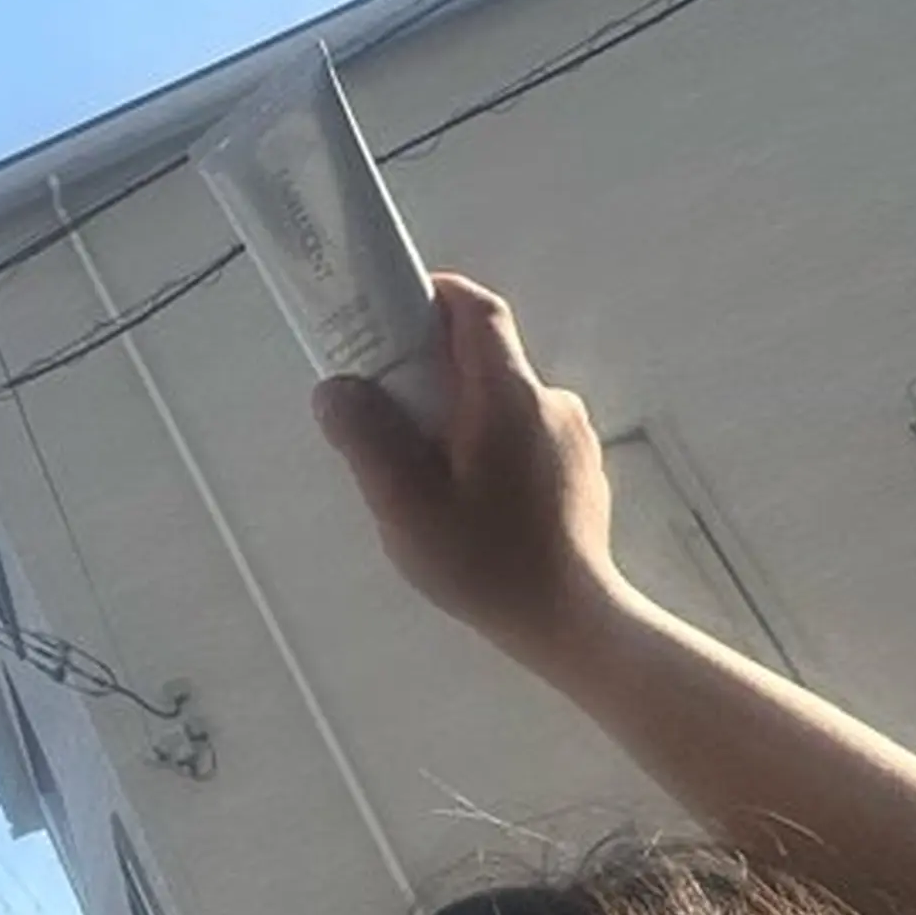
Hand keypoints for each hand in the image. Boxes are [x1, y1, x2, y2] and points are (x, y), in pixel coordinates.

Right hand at [313, 275, 625, 658]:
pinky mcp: (580, 470)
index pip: (477, 310)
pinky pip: (523, 436)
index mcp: (506, 395)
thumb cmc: (485, 563)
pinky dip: (489, 446)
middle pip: (484, 358)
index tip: (394, 303)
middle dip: (432, 369)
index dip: (436, 293)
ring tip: (425, 473)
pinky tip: (469, 502)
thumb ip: (366, 440)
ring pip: (502, 401)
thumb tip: (335, 387)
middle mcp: (548, 401)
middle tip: (386, 408)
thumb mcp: (405, 507)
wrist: (571, 621)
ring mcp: (572, 436)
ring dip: (460, 416)